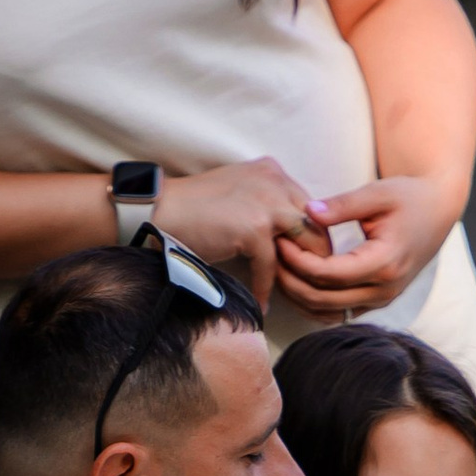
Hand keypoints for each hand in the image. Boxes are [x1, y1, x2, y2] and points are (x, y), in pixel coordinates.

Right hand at [158, 155, 331, 306]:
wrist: (159, 210)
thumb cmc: (194, 209)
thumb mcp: (240, 194)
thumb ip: (267, 206)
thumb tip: (291, 239)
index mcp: (273, 171)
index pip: (312, 208)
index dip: (310, 238)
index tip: (305, 263)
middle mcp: (275, 181)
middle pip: (316, 226)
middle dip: (314, 257)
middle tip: (307, 284)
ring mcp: (267, 203)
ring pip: (304, 246)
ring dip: (299, 273)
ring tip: (292, 294)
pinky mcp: (255, 228)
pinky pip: (272, 267)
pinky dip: (266, 289)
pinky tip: (262, 304)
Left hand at [270, 175, 461, 318]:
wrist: (438, 210)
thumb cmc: (410, 197)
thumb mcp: (378, 193)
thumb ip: (342, 205)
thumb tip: (306, 212)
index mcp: (385, 263)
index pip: (329, 274)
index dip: (298, 260)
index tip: (279, 238)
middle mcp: (384, 290)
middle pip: (322, 299)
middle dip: (290, 279)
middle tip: (270, 253)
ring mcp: (381, 300)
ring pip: (326, 311)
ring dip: (297, 294)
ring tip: (277, 265)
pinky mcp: (376, 302)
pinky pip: (336, 312)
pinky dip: (312, 300)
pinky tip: (295, 279)